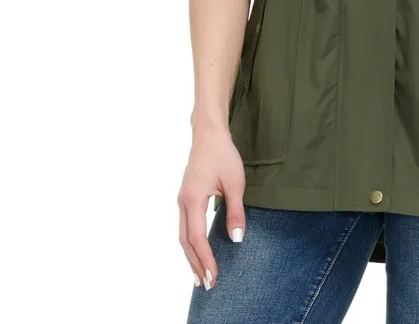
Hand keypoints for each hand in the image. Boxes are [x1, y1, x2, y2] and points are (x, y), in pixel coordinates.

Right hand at [177, 125, 245, 289]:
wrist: (208, 134)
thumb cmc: (223, 155)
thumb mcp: (235, 183)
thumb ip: (235, 211)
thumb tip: (236, 238)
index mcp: (193, 200)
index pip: (197, 238)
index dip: (205, 259)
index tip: (214, 276)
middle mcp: (183, 203)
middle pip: (185, 242)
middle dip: (196, 264)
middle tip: (207, 284)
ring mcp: (182, 201)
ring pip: (182, 236)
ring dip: (191, 257)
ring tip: (200, 275)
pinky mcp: (186, 198)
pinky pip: (184, 227)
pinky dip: (190, 244)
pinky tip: (198, 251)